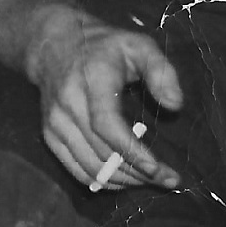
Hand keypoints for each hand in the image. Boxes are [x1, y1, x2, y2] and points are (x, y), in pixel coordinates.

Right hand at [24, 11, 183, 194]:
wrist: (52, 45)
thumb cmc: (104, 46)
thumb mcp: (138, 45)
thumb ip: (161, 71)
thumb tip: (175, 105)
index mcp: (91, 80)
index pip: (107, 125)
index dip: (132, 152)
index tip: (159, 169)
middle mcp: (68, 104)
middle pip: (101, 152)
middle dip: (138, 172)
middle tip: (167, 180)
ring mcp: (55, 122)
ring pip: (89, 166)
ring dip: (122, 180)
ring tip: (149, 181)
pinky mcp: (49, 134)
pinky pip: (75, 168)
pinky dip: (101, 180)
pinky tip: (123, 180)